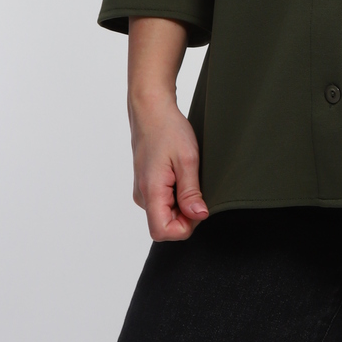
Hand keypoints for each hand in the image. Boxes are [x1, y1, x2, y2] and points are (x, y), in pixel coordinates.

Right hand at [127, 16, 208, 240]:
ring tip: (188, 176)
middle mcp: (143, 196)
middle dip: (186, 215)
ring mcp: (143, 192)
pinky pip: (162, 203)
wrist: (151, 110)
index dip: (186, 226)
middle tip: (197, 186)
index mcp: (151, 191)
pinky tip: (182, 175)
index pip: (163, 232)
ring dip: (182, 204)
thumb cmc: (169, 129)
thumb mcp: (188, 160)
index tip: (198, 205)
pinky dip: (176, 196)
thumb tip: (199, 216)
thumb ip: (191, 192)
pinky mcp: (146, 186)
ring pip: (165, 214)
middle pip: (165, 225)